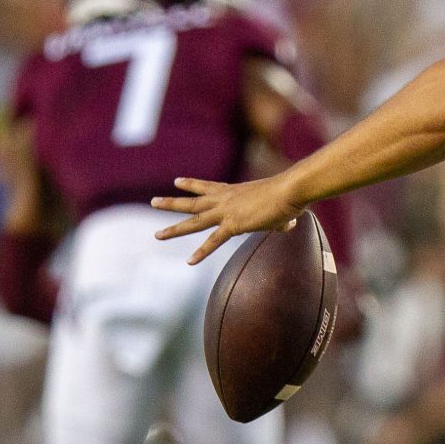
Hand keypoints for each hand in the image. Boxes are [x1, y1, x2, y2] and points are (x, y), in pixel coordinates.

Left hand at [150, 175, 307, 264]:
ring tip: (157, 235)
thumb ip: (280, 218)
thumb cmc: (289, 195)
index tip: (177, 181)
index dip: (192, 184)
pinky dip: (201, 252)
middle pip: (192, 201)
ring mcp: (226, 212)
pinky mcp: (233, 225)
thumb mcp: (279, 206)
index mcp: (233, 191)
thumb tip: (291, 223)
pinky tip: (190, 262)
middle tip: (153, 202)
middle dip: (172, 203)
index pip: (207, 186)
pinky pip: (213, 241)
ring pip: (193, 220)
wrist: (289, 190)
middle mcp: (225, 199)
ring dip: (174, 229)